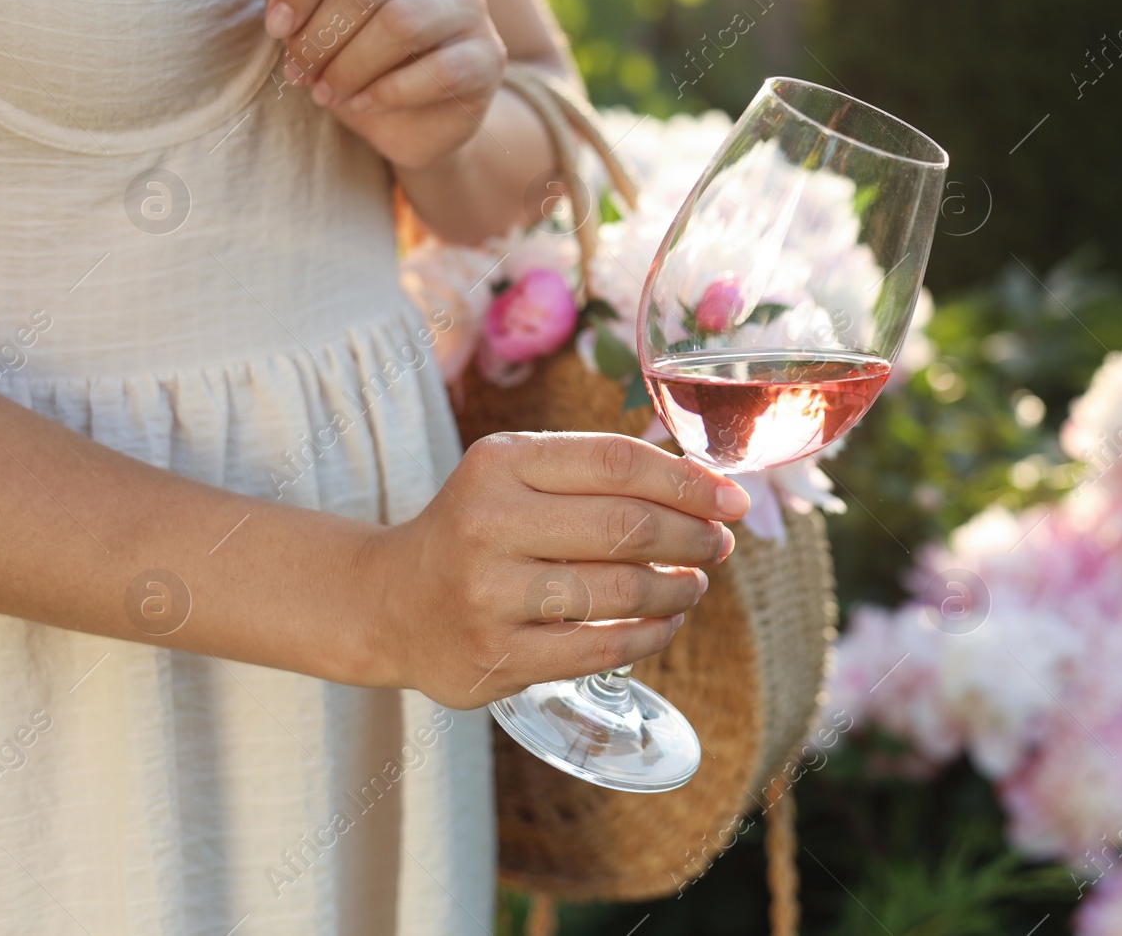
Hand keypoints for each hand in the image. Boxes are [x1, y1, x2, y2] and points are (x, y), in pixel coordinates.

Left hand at [257, 0, 505, 169]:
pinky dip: (389, 92)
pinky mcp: (488, 55)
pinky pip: (439, 71)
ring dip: (350, 67)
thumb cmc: (357, 56)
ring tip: (326, 93)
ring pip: (400, 25)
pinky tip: (364, 104)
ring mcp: (469, 4)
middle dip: (320, 36)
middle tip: (299, 72)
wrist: (412, 120)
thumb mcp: (312, 18)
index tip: (275, 27)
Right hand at [357, 432, 749, 708]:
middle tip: (719, 544)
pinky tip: (666, 622)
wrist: (390, 603)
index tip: (731, 498)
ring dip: (677, 588)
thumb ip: (594, 472)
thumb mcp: (514, 476)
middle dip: (693, 536)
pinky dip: (650, 635)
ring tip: (694, 584)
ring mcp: (489, 596)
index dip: (688, 480)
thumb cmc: (478, 529)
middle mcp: (488, 524)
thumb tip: (705, 484)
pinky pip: (601, 647)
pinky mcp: (496, 658)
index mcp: (499, 463)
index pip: (618, 462)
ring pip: (621, 591)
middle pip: (628, 526)